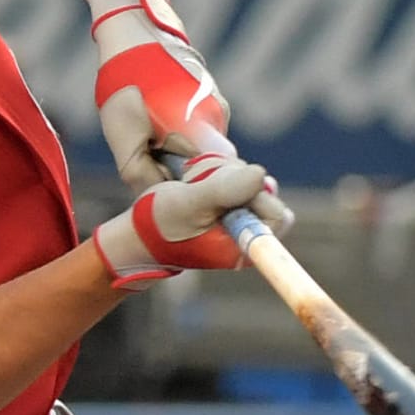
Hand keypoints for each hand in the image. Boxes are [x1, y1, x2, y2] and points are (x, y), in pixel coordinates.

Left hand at [93, 0, 230, 191]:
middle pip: (208, 169)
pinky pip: (197, 131)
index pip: (219, 185)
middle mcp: (219, 121)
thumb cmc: (126, 80)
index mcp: (203, 132)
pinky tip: (152, 121)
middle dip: (182, 178)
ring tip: (146, 136)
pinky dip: (177, 136)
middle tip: (151, 171)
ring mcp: (216, 107)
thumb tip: (156, 198)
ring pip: (200, 149)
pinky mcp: (209, 98)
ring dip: (176, 154)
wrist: (136, 25)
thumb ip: (141, 175)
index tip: (193, 211)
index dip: (206, 201)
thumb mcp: (123, 137)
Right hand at [93, 152, 293, 290]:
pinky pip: (236, 174)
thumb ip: (223, 190)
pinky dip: (216, 170)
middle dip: (229, 177)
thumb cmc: (158, 223)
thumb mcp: (187, 204)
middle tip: (195, 184)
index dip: (252, 194)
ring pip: (248, 177)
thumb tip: (260, 175)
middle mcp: (246, 231)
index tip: (220, 190)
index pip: (275, 213)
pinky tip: (194, 180)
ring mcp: (239, 215)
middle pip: (262, 189)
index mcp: (242, 245)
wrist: (139, 231)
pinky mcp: (230, 202)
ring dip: (218, 171)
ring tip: (190, 184)